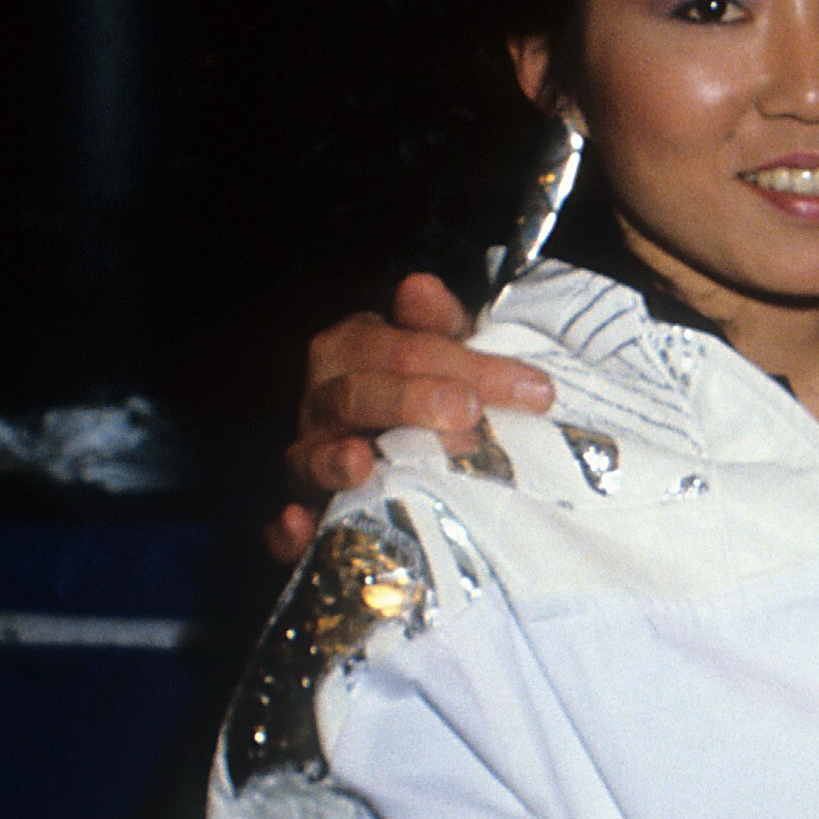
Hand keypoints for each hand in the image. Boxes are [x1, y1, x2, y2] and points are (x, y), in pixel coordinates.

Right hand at [267, 273, 556, 563]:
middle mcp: (324, 400)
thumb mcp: (443, 350)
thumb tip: (420, 288)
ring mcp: (310, 457)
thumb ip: (438, 323)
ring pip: (312, 456)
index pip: (404, 349)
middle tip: (466, 411)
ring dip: (333, 461)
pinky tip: (301, 527)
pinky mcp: (306, 512)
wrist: (405, 442)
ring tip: (361, 462)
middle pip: (357, 395)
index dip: (468, 365)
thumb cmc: (430, 389)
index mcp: (353, 351)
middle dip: (410, 401)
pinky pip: (285, 527)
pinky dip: (291, 530)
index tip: (534, 389)